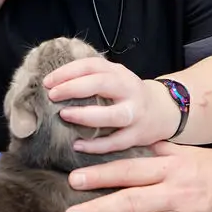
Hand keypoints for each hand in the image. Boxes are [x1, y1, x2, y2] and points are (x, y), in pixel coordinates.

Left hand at [43, 58, 178, 153]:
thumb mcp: (115, 78)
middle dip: (73, 88)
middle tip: (52, 95)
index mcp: (119, 72)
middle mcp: (129, 90)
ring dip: (86, 115)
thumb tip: (53, 85)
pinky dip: (96, 145)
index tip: (48, 82)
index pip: (91, 65)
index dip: (67, 72)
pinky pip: (116, 142)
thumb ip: (92, 79)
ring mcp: (135, 113)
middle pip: (101, 84)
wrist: (164, 111)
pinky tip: (78, 145)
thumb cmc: (128, 94)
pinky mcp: (138, 135)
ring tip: (65, 115)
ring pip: (112, 115)